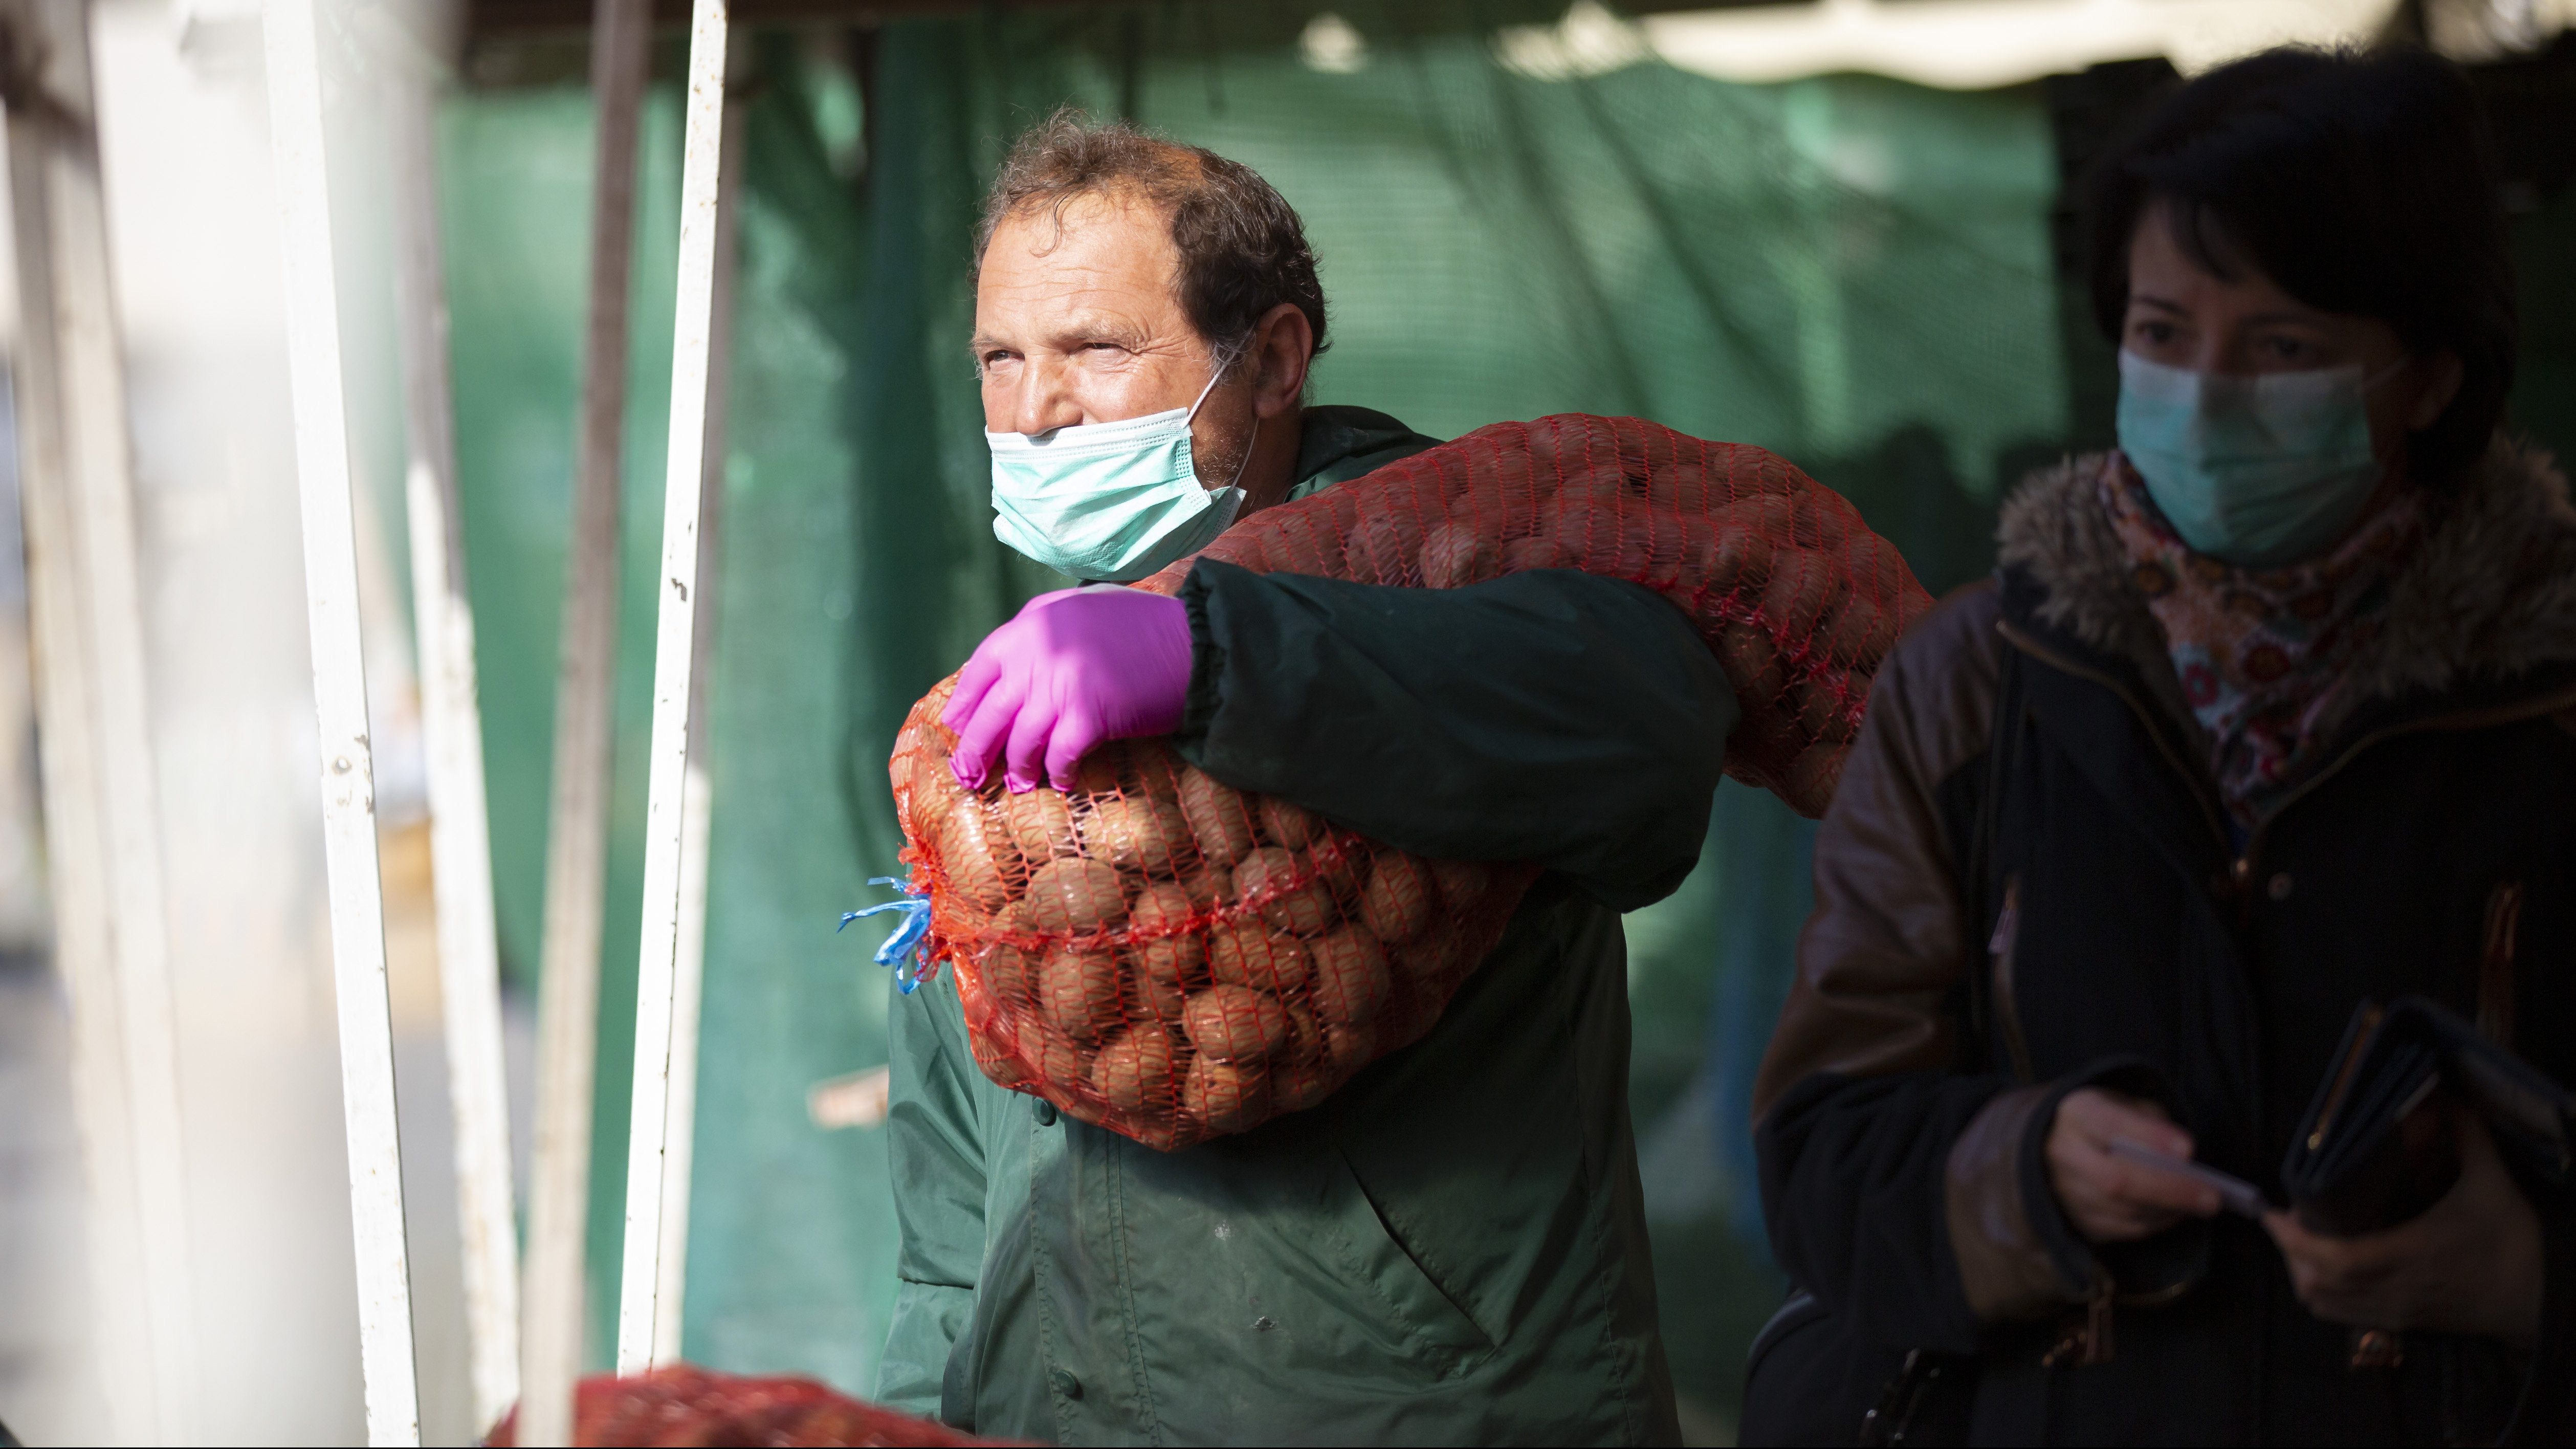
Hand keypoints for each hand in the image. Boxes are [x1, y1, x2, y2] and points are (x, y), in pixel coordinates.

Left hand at [941, 586, 1192, 792]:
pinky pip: (1058, 757)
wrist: (1193, 642)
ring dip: (1017, 768)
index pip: (978, 670)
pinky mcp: (1087, 718)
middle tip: (968, 776)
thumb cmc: (1141, 625)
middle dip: (975, 750)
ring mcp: (1060, 688)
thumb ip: (1042, 630)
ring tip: (1019, 783)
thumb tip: (1010, 670)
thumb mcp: (1080, 607)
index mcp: (1031, 626)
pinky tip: (1061, 781)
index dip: (964, 704)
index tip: (956, 726)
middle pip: (991, 714)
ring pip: (1021, 741)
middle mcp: (1037, 655)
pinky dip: (1057, 773)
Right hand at [2047, 1088, 2223, 1241]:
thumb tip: (2181, 1158)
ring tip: (2201, 1204)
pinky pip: (2120, 1230)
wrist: (2052, 1145)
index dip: (2149, 1137)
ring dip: (2167, 1209)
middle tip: (2211, 1197)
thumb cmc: (2103, 1123)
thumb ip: (2150, 1122)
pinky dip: (2154, 1223)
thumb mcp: (2123, 1103)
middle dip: (2169, 1190)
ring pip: (2120, 1210)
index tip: (2188, 1150)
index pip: (2108, 1123)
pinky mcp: (2075, 1220)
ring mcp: (2064, 1192)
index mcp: (2075, 1114)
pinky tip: (2175, 1212)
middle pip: (2115, 1180)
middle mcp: (2063, 1154)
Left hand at [2266, 1110, 2541, 1348]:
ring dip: (2303, 1275)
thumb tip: (2444, 1091)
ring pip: (2327, 1306)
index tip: (2272, 1214)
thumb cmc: (2515, 1238)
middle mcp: (2396, 1288)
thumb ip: (2467, 1132)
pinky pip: (2346, 1317)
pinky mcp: (2404, 1324)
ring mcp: (2397, 1311)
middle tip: (2288, 1219)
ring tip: (2301, 1241)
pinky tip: (2327, 1268)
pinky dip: (2324, 1296)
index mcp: (2410, 1252)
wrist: (2543, 1297)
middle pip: (2317, 1284)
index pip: (2336, 1259)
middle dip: (2291, 1252)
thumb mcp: (2492, 1180)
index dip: (2295, 1240)